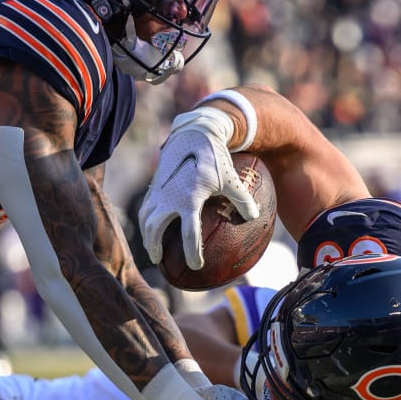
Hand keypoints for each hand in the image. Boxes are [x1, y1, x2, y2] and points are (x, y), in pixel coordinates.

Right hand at [139, 106, 259, 270]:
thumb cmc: (216, 158)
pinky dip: (146, 218)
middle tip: (160, 260)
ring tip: (151, 246)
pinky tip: (152, 225)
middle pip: (155, 228)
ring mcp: (158, 190)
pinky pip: (146, 205)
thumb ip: (244, 200)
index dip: (193, 252)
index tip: (196, 265)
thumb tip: (254, 217)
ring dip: (147, 233)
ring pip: (146, 217)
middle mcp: (169, 197)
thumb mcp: (233, 179)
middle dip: (155, 246)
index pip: (188, 234)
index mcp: (189, 199)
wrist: (194, 134)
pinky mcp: (154, 183)